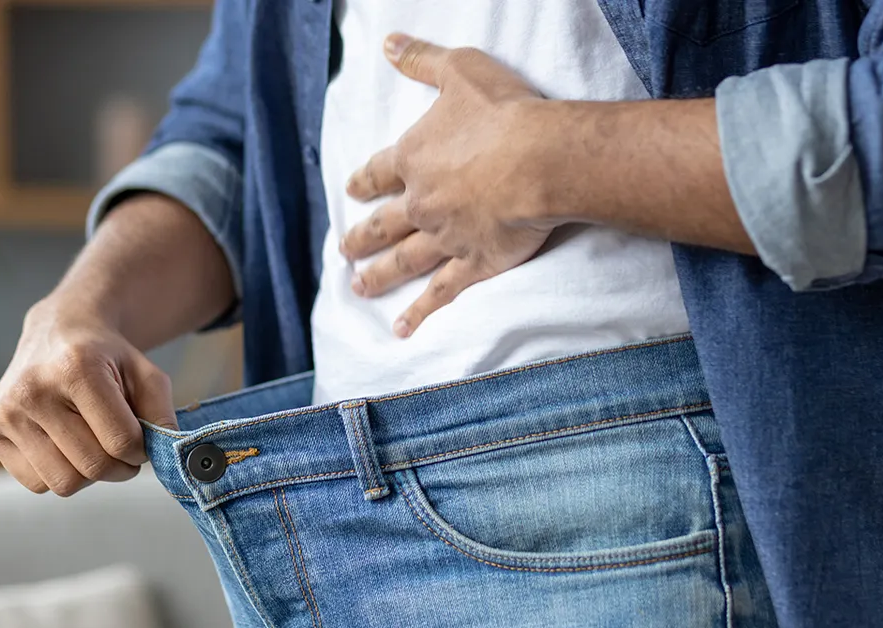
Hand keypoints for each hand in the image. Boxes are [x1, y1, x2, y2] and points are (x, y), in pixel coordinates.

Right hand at [0, 299, 177, 496]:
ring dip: (88, 474)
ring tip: (92, 444)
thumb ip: (163, 414)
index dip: (141, 451)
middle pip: (92, 467)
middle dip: (119, 467)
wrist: (57, 333)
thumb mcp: (147, 374)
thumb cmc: (107, 358)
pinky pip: (35, 483)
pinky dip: (58, 472)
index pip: (120, 441)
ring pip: (62, 483)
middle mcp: (33, 389)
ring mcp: (5, 410)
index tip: (141, 442)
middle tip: (122, 450)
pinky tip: (63, 443)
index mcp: (76, 369)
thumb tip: (167, 455)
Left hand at [341, 34, 561, 337]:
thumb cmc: (503, 112)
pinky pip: (441, 293)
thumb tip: (389, 44)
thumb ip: (422, 59)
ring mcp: (444, 238)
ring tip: (358, 288)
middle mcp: (421, 202)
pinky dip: (420, 312)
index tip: (349, 191)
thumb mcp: (459, 71)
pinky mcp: (472, 264)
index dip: (363, 181)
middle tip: (343, 251)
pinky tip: (402, 329)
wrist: (539, 160)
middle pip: (382, 224)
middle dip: (360, 238)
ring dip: (379, 275)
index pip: (379, 172)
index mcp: (414, 159)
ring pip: (403, 262)